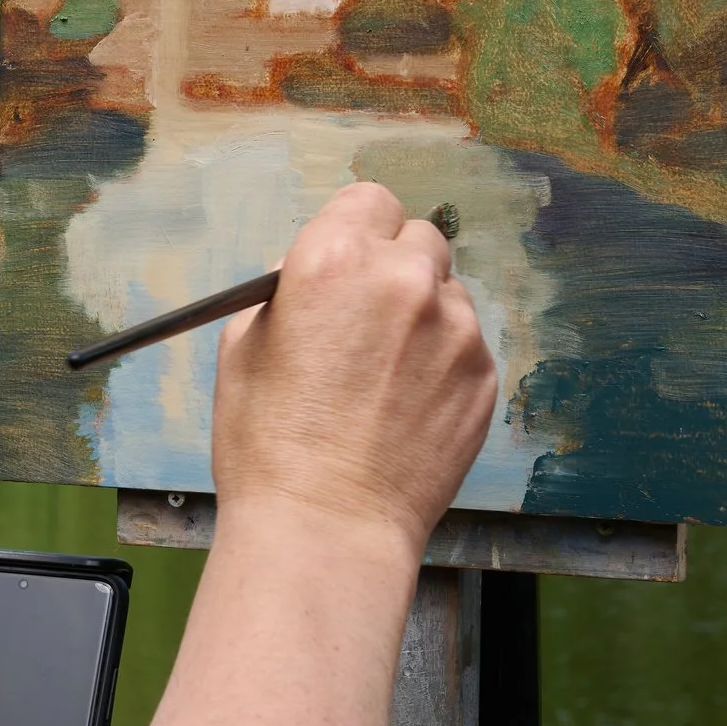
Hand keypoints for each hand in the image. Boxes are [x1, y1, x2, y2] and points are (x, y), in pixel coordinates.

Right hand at [211, 182, 496, 559]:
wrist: (327, 526)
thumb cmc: (270, 445)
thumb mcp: (243, 347)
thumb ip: (287, 293)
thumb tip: (314, 281)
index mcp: (332, 260)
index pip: (369, 200)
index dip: (355, 228)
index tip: (350, 256)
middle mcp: (402, 280)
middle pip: (418, 238)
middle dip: (393, 267)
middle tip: (365, 318)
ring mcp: (454, 329)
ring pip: (447, 294)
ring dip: (421, 316)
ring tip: (384, 374)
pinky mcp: (483, 376)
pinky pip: (466, 345)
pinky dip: (442, 363)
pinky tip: (405, 404)